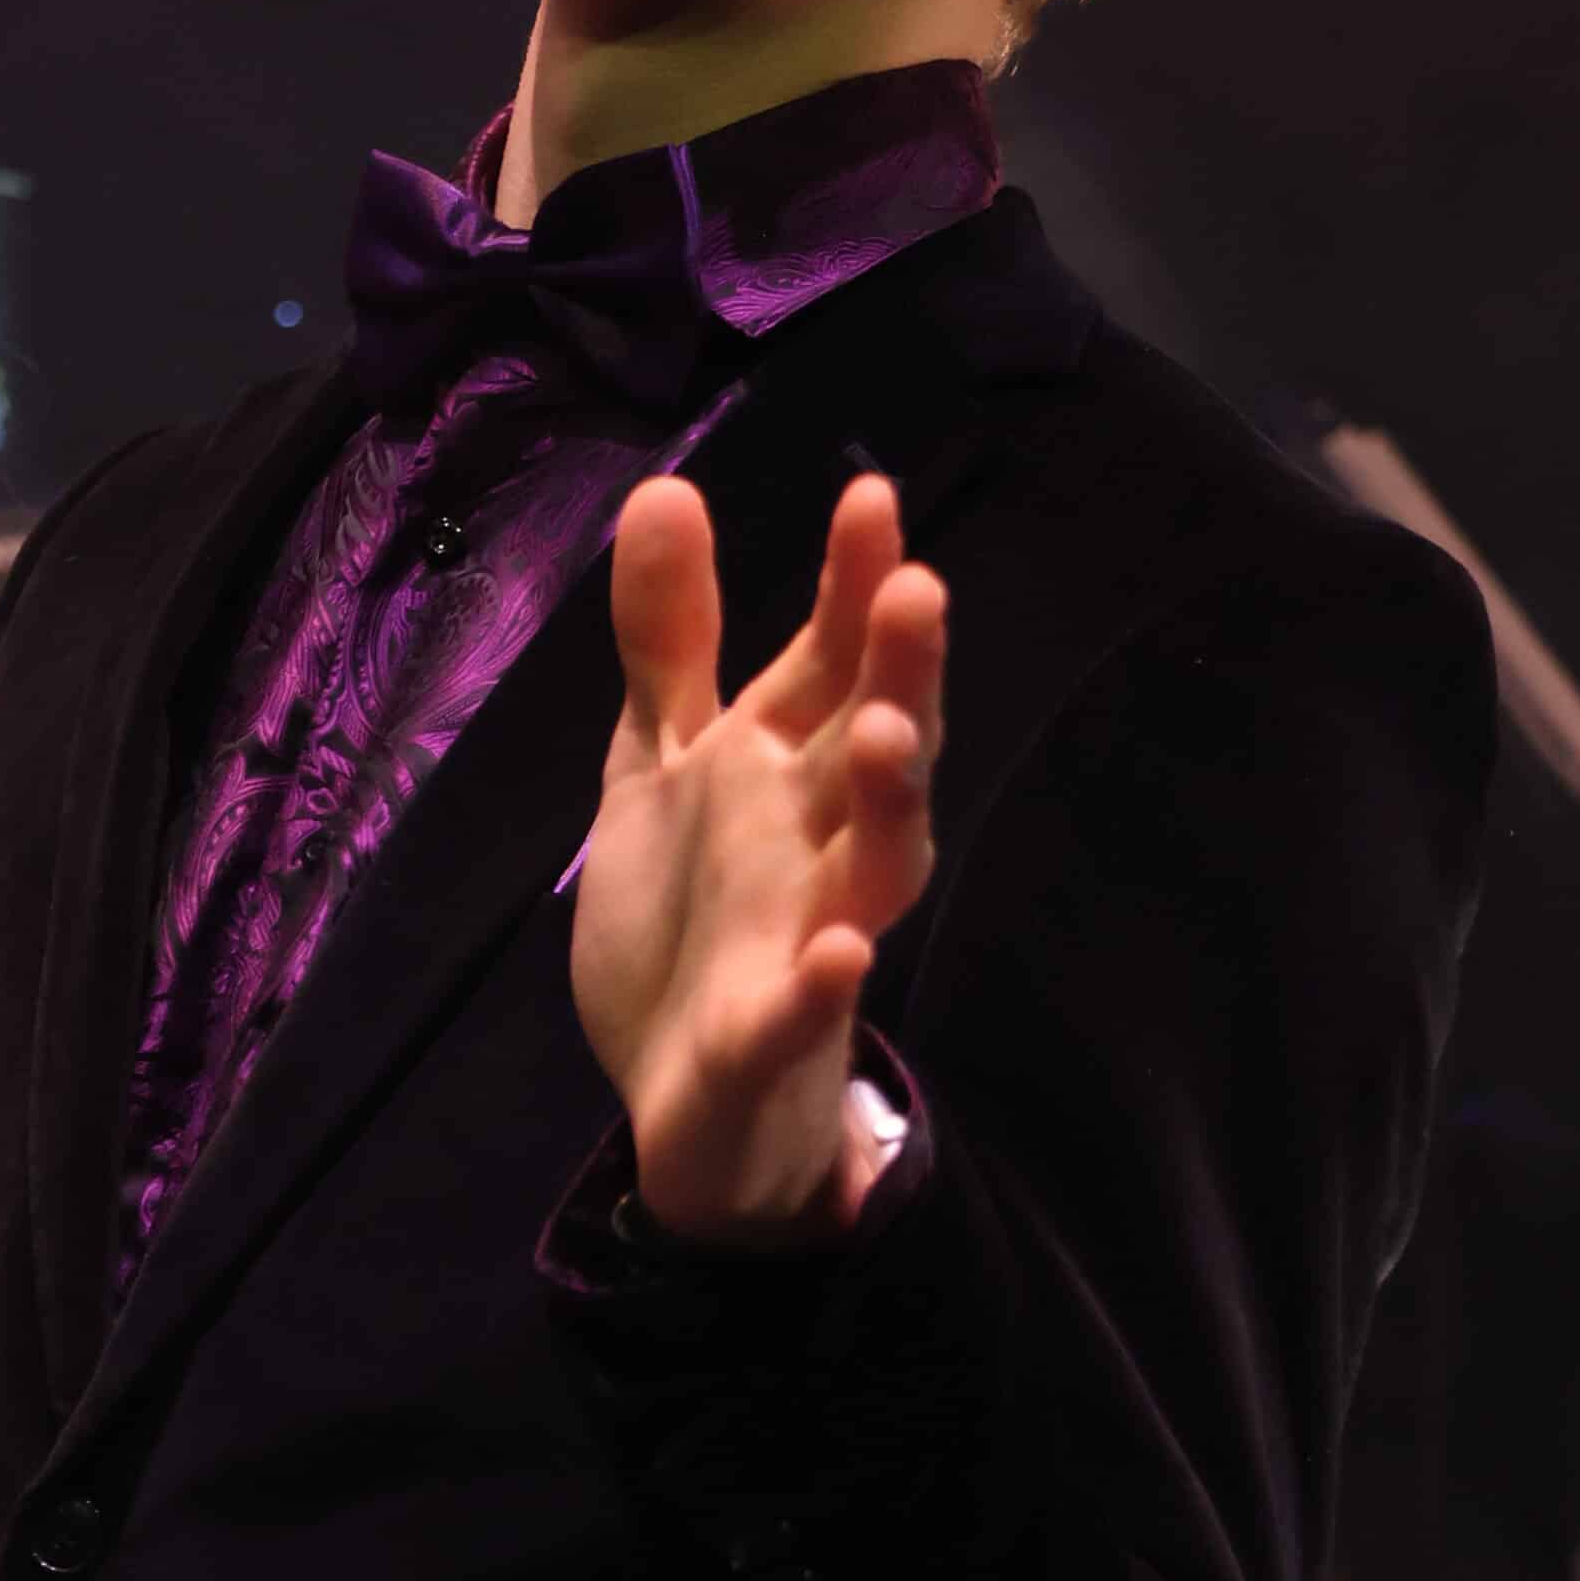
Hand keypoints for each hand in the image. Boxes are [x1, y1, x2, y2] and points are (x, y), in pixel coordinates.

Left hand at [569, 472, 944, 1246]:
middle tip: (919, 587)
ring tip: (886, 735)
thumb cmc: (692, 912)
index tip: (870, 495)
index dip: (853, 585)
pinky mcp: (772, 1033)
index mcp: (782, 767)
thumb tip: (665, 487)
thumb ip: (669, 640)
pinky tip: (839, 952)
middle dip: (901, 671)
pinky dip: (825, 984)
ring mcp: (808, 937)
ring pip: (874, 866)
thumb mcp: (660, 763)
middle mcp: (816, 839)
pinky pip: (807, 1010)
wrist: (680, 1093)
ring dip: (888, 804)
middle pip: (876, 746)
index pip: (832, 661)